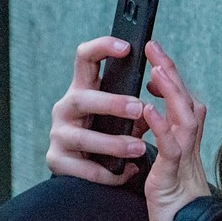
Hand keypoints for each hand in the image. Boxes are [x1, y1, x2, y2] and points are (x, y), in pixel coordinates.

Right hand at [46, 36, 149, 185]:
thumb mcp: (117, 112)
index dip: (102, 47)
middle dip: (111, 103)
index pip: (85, 58)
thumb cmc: (106, 132)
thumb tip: (165, 80)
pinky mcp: (57, 162)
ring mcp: (58, 135)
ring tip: (140, 147)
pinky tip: (127, 172)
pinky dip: (108, 172)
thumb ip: (134, 99)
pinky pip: (84, 169)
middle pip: (82, 98)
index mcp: (82, 88)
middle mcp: (66, 108)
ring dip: (114, 143)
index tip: (127, 47)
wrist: (84, 168)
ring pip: (83, 138)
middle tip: (139, 108)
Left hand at [142, 41, 210, 220]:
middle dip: (170, 71)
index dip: (170, 77)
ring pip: (184, 117)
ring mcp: (184, 160)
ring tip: (156, 70)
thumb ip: (163, 144)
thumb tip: (151, 121)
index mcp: (183, 142)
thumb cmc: (175, 207)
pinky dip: (160, 126)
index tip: (155, 58)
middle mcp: (188, 146)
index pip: (180, 101)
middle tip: (154, 46)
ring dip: (171, 92)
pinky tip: (148, 110)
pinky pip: (171, 147)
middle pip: (186, 100)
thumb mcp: (167, 168)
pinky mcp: (173, 177)